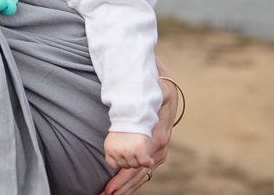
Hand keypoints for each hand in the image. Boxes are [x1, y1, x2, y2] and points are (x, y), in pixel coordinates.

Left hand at [98, 76, 176, 194]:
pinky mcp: (154, 154)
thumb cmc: (154, 89)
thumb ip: (147, 103)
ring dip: (125, 188)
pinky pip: (143, 172)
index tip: (110, 188)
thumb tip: (144, 113)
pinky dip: (131, 182)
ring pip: (141, 176)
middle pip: (138, 174)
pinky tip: (120, 189)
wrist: (164, 89)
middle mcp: (159, 150)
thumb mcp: (154, 92)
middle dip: (122, 187)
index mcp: (157, 139)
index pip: (138, 166)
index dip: (123, 178)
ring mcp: (157, 153)